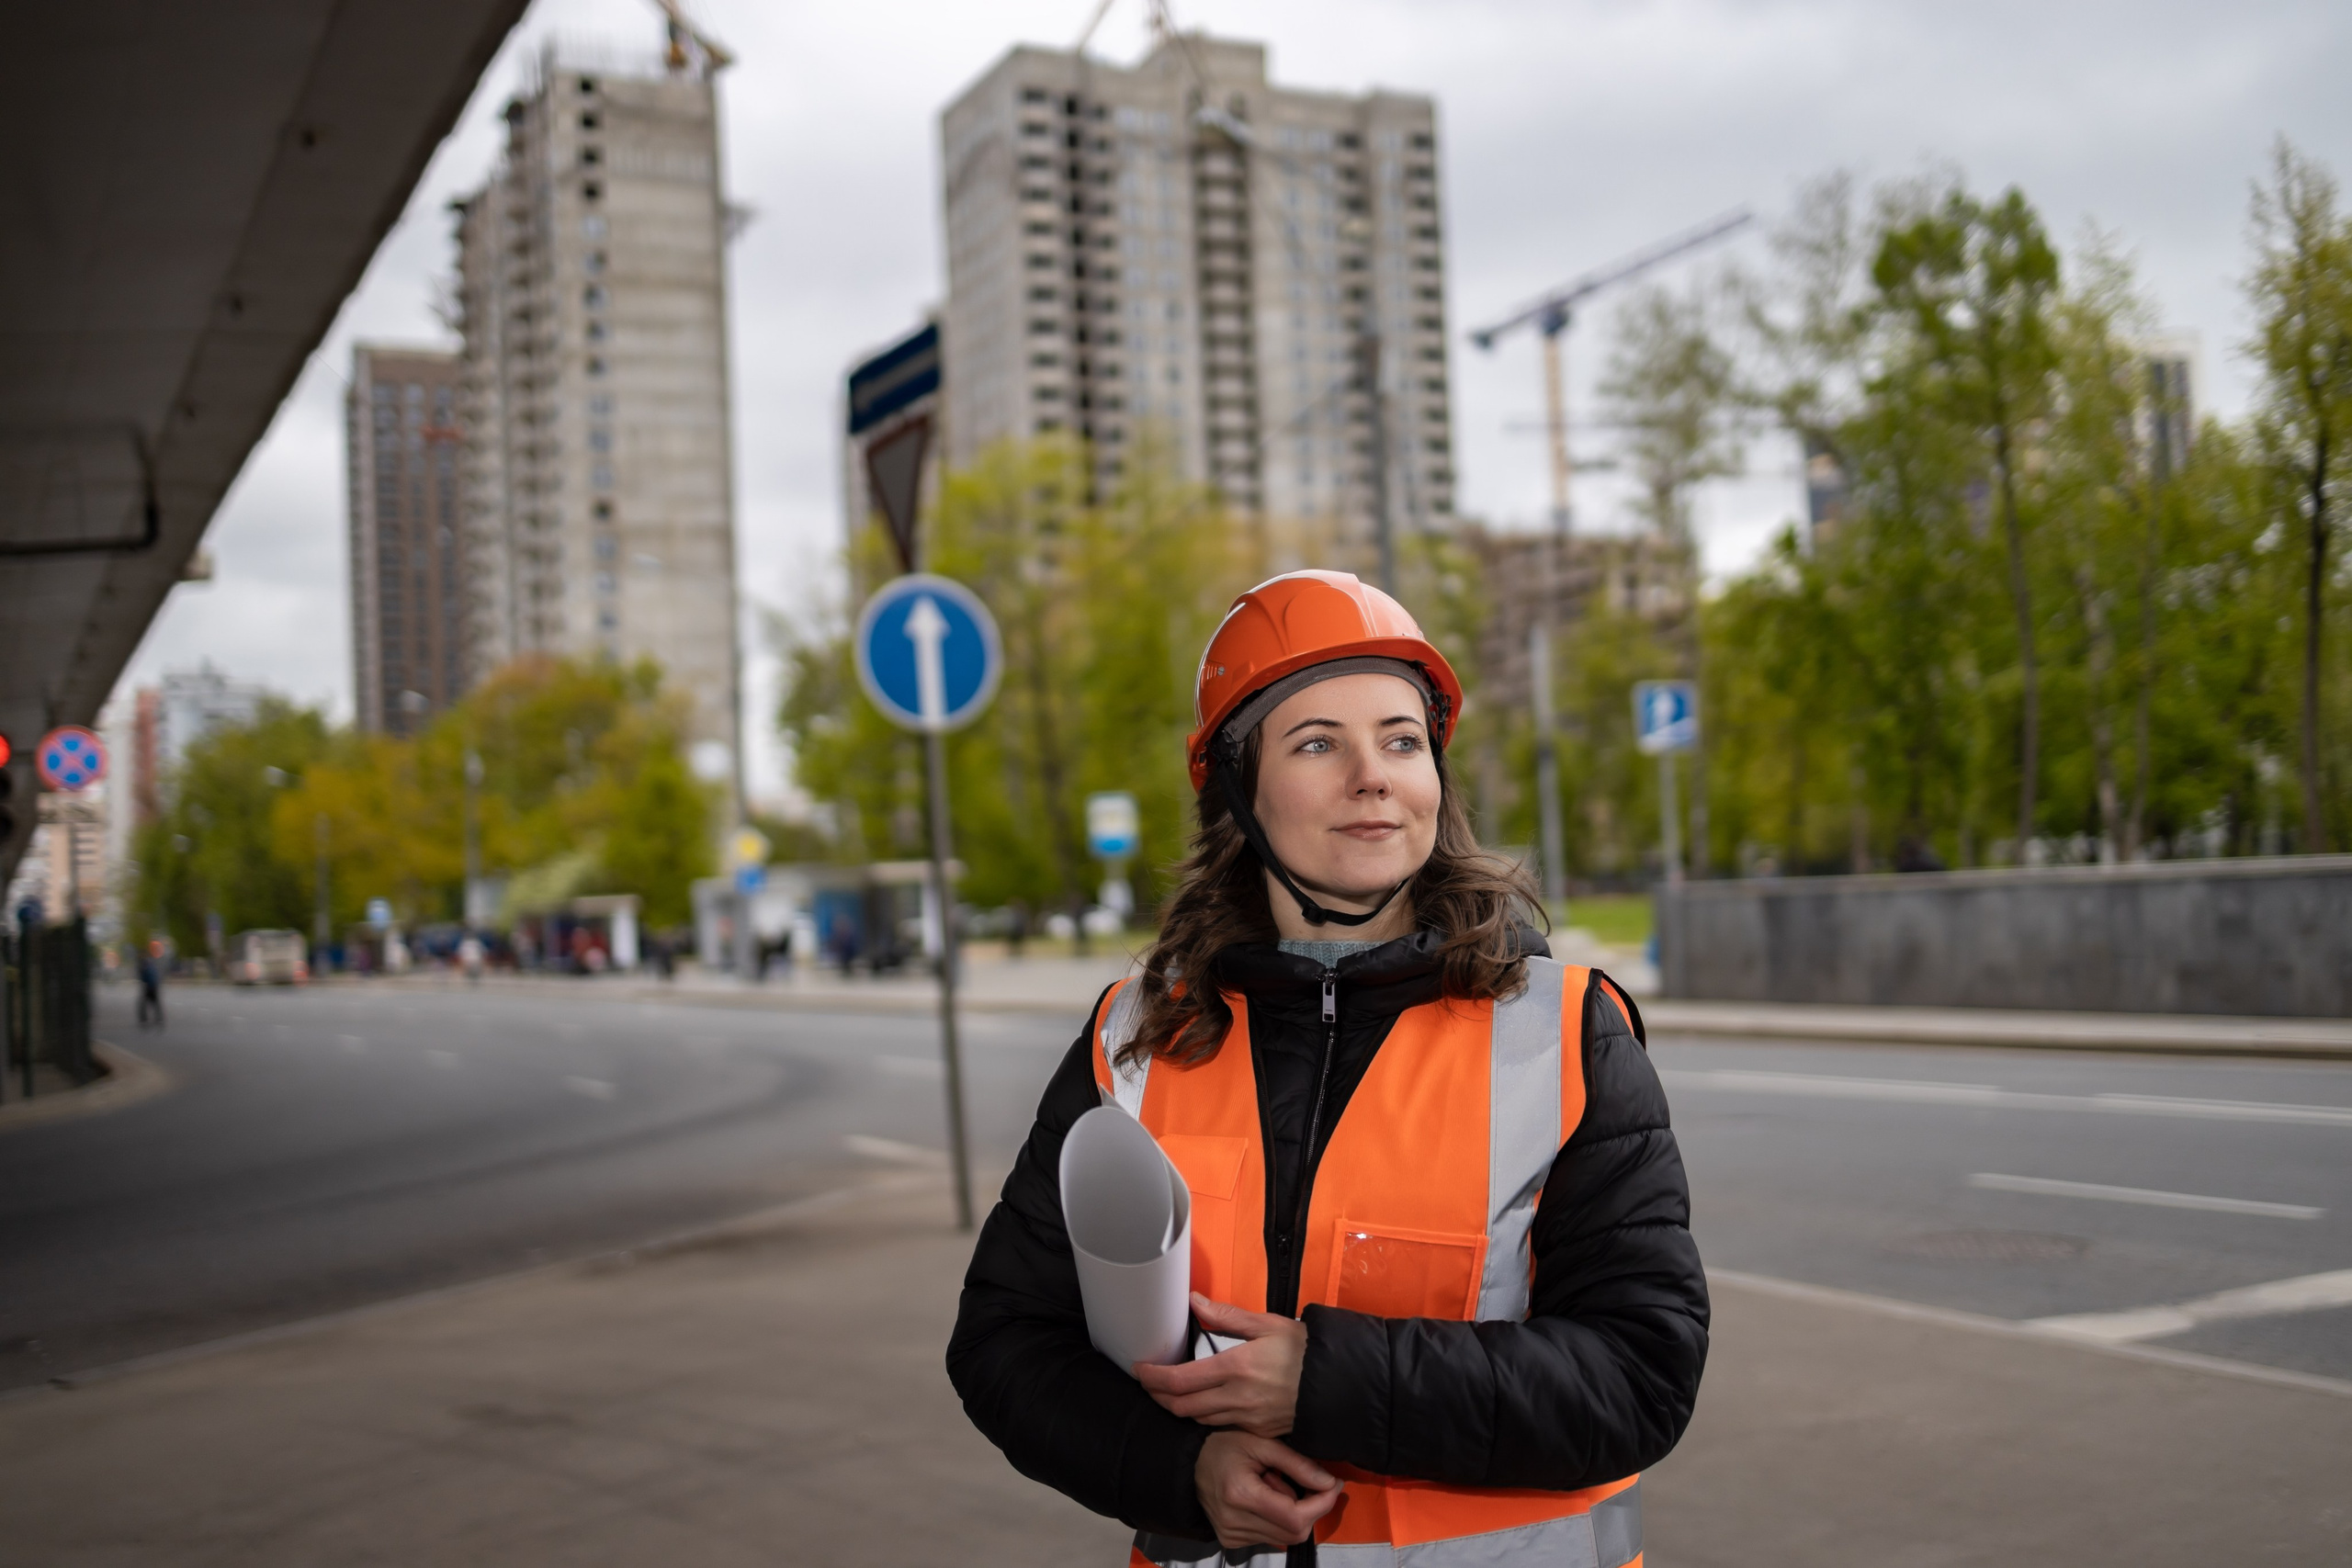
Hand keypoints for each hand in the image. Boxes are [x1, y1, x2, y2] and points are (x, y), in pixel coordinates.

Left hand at [1136, 1294, 1306, 1436]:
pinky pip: (1221, 1427)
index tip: (1140, 1369)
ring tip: (1167, 1393)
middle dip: (1158, 1396)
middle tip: (1147, 1383)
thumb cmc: (1305, 1350)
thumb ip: (1227, 1316)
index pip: (1180, 1380)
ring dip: (1177, 1408)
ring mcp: (1247, 1419)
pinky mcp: (1258, 1431)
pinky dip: (1203, 1417)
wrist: (1341, 1383)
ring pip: (1198, 1420)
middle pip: (1182, 1407)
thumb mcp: (1267, 1324)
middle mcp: (1237, 1398)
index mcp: (1236, 1368)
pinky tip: (1200, 1404)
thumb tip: (1194, 1300)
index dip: (1153, 1377)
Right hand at [1194, 1430, 1340, 1549]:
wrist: (1190, 1463)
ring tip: (1276, 1484)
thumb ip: (1297, 1464)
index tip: (1334, 1484)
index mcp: (1241, 1495)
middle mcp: (1234, 1522)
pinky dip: (1278, 1519)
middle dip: (1312, 1508)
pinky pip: (1271, 1537)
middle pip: (1295, 1532)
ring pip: (1285, 1537)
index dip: (1322, 1503)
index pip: (1296, 1516)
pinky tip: (1266, 1498)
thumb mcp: (1261, 1443)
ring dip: (1294, 1513)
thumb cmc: (1224, 1445)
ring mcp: (1231, 1536)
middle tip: (1308, 1481)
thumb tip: (1329, 1482)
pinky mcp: (1231, 1541)